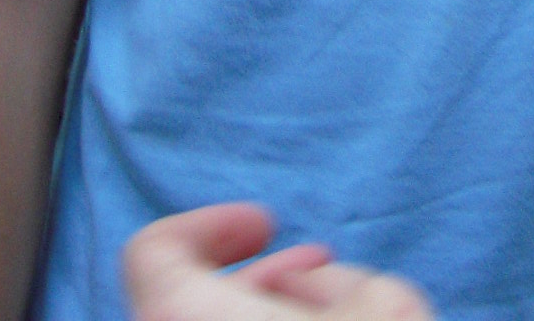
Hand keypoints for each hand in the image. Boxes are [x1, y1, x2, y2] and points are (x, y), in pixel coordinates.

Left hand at [123, 205, 433, 320]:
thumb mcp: (382, 303)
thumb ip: (328, 278)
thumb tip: (305, 283)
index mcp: (187, 318)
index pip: (151, 251)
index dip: (209, 223)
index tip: (266, 222)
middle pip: (173, 299)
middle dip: (242, 271)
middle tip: (303, 263)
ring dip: (250, 310)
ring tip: (324, 303)